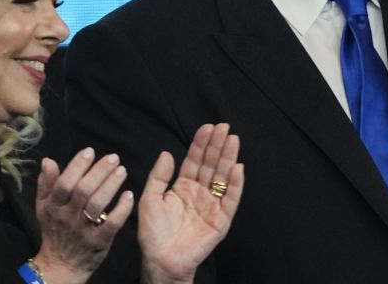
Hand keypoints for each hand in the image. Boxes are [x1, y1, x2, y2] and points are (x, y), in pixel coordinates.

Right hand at [33, 148, 134, 283]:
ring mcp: (83, 229)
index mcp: (53, 206)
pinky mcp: (99, 241)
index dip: (77, 166)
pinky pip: (111, 223)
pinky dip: (121, 209)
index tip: (90, 151)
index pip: (64, 183)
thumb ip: (46, 183)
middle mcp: (67, 217)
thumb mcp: (44, 207)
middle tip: (114, 158)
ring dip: (111, 185)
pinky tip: (129, 195)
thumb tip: (48, 160)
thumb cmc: (54, 229)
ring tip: (122, 171)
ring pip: (97, 204)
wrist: (61, 264)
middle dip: (99, 171)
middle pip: (83, 190)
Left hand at [138, 123, 244, 283]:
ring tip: (233, 139)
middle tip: (224, 127)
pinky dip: (236, 184)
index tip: (207, 127)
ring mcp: (212, 205)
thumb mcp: (150, 199)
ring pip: (222, 177)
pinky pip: (230, 199)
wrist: (161, 261)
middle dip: (218, 146)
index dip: (201, 144)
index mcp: (183, 187)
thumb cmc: (154, 234)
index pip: (195, 160)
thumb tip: (167, 153)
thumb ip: (159, 176)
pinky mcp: (221, 220)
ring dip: (228, 158)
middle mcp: (200, 193)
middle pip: (211, 164)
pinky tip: (238, 168)